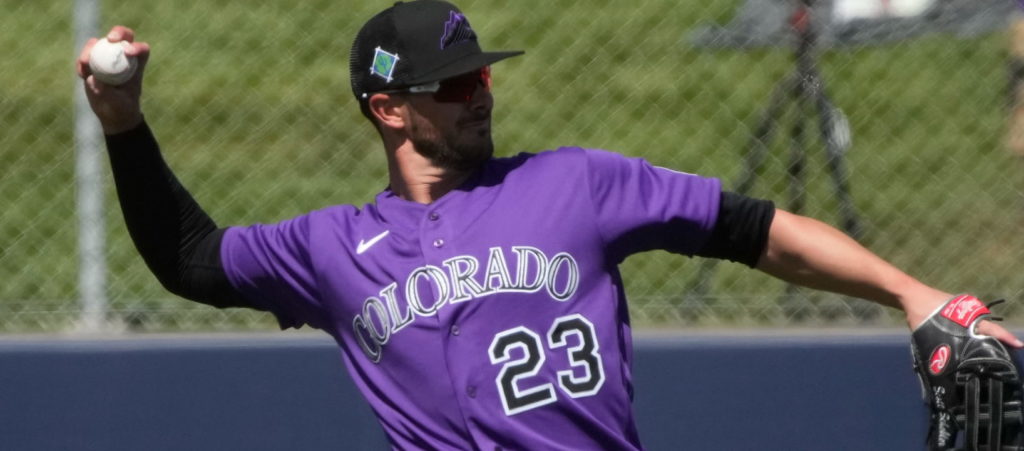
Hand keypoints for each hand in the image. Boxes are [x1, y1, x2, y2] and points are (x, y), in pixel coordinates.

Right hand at [76, 26, 149, 134]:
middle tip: (110, 39)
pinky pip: (85, 57)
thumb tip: (94, 79)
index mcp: (136, 66)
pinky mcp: (92, 64)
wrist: (111, 115)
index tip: (129, 52)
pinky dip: (82, 63)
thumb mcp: (117, 104)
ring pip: (100, 44)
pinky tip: (81, 73)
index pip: (141, 50)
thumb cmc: (121, 109)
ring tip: (85, 63)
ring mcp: (107, 59)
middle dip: (117, 33)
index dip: (137, 47)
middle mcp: (123, 58)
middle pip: (122, 37)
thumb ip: (107, 92)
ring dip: (91, 49)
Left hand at [907, 294, 1023, 348]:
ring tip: (995, 354)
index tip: (1019, 345)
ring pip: (982, 327)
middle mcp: (970, 312)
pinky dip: (977, 333)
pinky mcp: (959, 312)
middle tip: (1007, 357)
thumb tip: (946, 362)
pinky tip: (977, 345)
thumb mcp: (930, 329)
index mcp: (967, 315)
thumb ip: (941, 343)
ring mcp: (965, 311)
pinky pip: (972, 324)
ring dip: (988, 338)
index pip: (991, 328)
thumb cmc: (919, 311)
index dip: (1005, 338)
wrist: (910, 295)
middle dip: (999, 341)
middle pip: (990, 328)